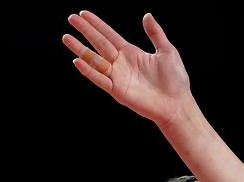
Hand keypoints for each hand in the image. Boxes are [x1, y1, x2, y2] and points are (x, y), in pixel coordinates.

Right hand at [62, 11, 194, 128]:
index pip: (109, 34)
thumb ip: (155, 33)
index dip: (96, 24)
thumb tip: (146, 15)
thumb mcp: (167, 51)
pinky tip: (78, 61)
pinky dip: (89, 71)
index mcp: (131, 52)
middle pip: (99, 43)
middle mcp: (121, 63)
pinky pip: (100, 80)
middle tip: (71, 18)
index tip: (83, 14)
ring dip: (80, 49)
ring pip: (94, 60)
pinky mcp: (118, 91)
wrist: (177, 104)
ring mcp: (118, 77)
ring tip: (66, 38)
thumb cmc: (175, 80)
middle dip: (85, 31)